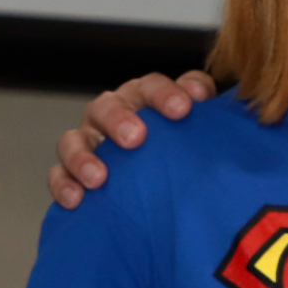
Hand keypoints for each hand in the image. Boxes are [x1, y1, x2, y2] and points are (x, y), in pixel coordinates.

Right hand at [49, 70, 216, 206]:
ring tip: (99, 177)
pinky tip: (77, 200)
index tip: (184, 109)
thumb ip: (212, 121)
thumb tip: (230, 107)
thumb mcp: (201, 138)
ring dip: (85, 156)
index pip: (153, 87)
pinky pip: (57, 175)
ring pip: (75, 138)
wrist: (161, 200)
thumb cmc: (182, 160)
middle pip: (109, 105)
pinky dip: (64, 185)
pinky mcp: (71, 175)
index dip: (166, 93)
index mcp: (146, 101)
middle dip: (120, 119)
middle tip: (136, 138)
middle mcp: (114, 116)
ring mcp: (90, 144)